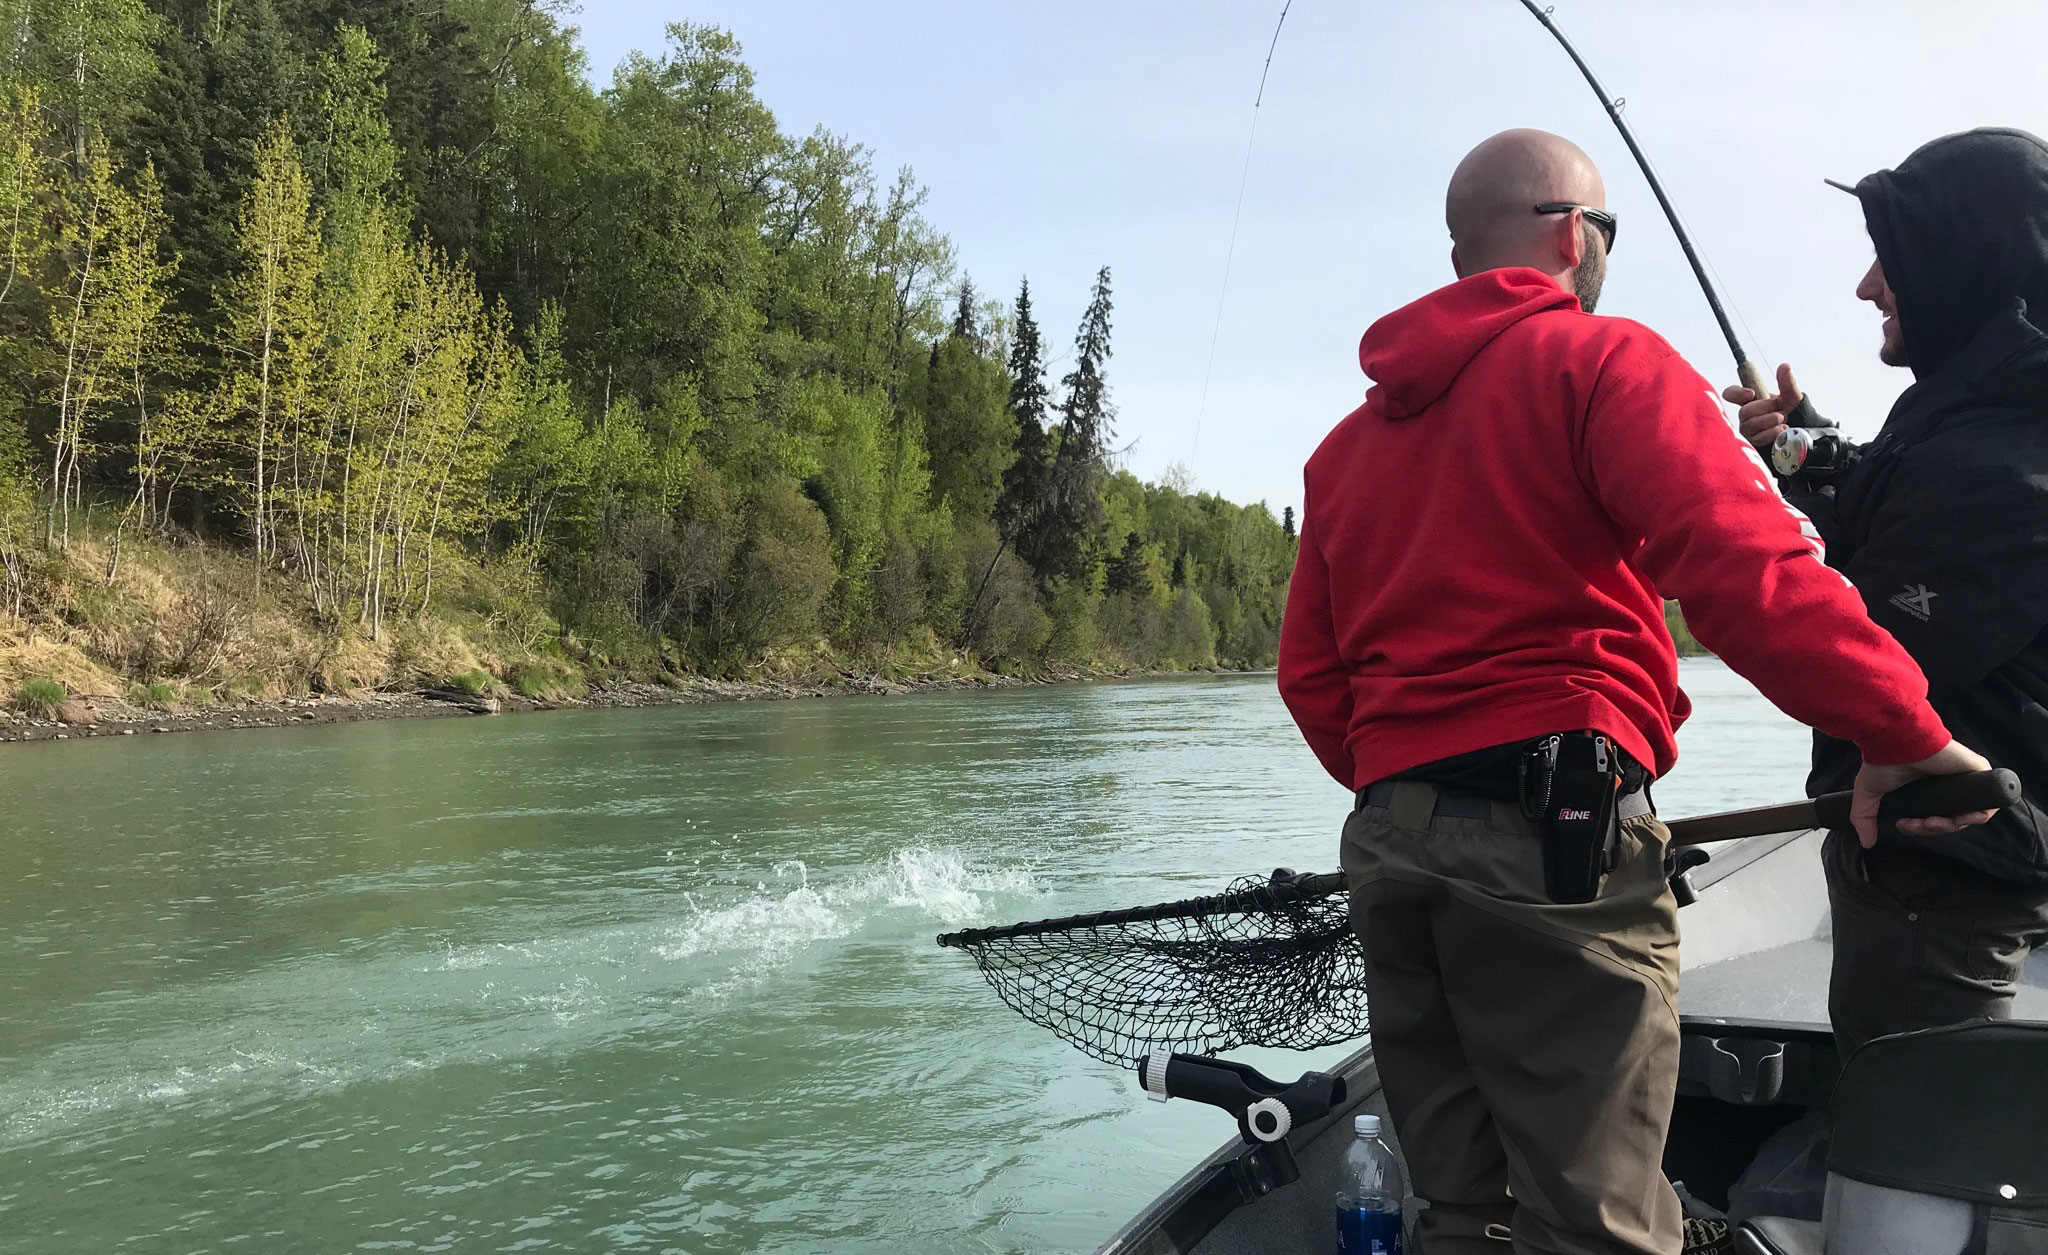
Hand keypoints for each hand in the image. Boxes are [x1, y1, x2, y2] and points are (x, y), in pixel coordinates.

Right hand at [1721, 363, 1804, 449]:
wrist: (1807, 436)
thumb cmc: (1797, 416)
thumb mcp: (1794, 398)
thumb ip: (1787, 383)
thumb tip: (1784, 366)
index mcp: (1753, 402)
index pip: (1732, 394)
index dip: (1736, 393)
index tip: (1752, 394)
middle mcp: (1748, 417)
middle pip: (1743, 411)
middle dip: (1764, 409)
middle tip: (1781, 410)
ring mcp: (1749, 432)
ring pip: (1749, 425)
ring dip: (1770, 421)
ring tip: (1784, 421)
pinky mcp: (1753, 445)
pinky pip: (1756, 439)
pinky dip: (1771, 433)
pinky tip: (1782, 431)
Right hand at [1850, 740, 1998, 848]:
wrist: (1897, 740)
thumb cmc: (1883, 761)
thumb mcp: (1868, 795)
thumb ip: (1865, 819)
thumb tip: (1866, 843)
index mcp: (1926, 791)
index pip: (1932, 819)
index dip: (1920, 828)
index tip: (1905, 824)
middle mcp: (1945, 787)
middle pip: (1949, 821)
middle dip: (1932, 829)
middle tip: (1919, 824)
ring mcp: (1962, 781)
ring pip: (1966, 816)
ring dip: (1949, 826)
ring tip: (1933, 821)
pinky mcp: (1978, 774)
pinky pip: (1987, 804)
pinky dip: (1977, 816)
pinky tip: (1960, 819)